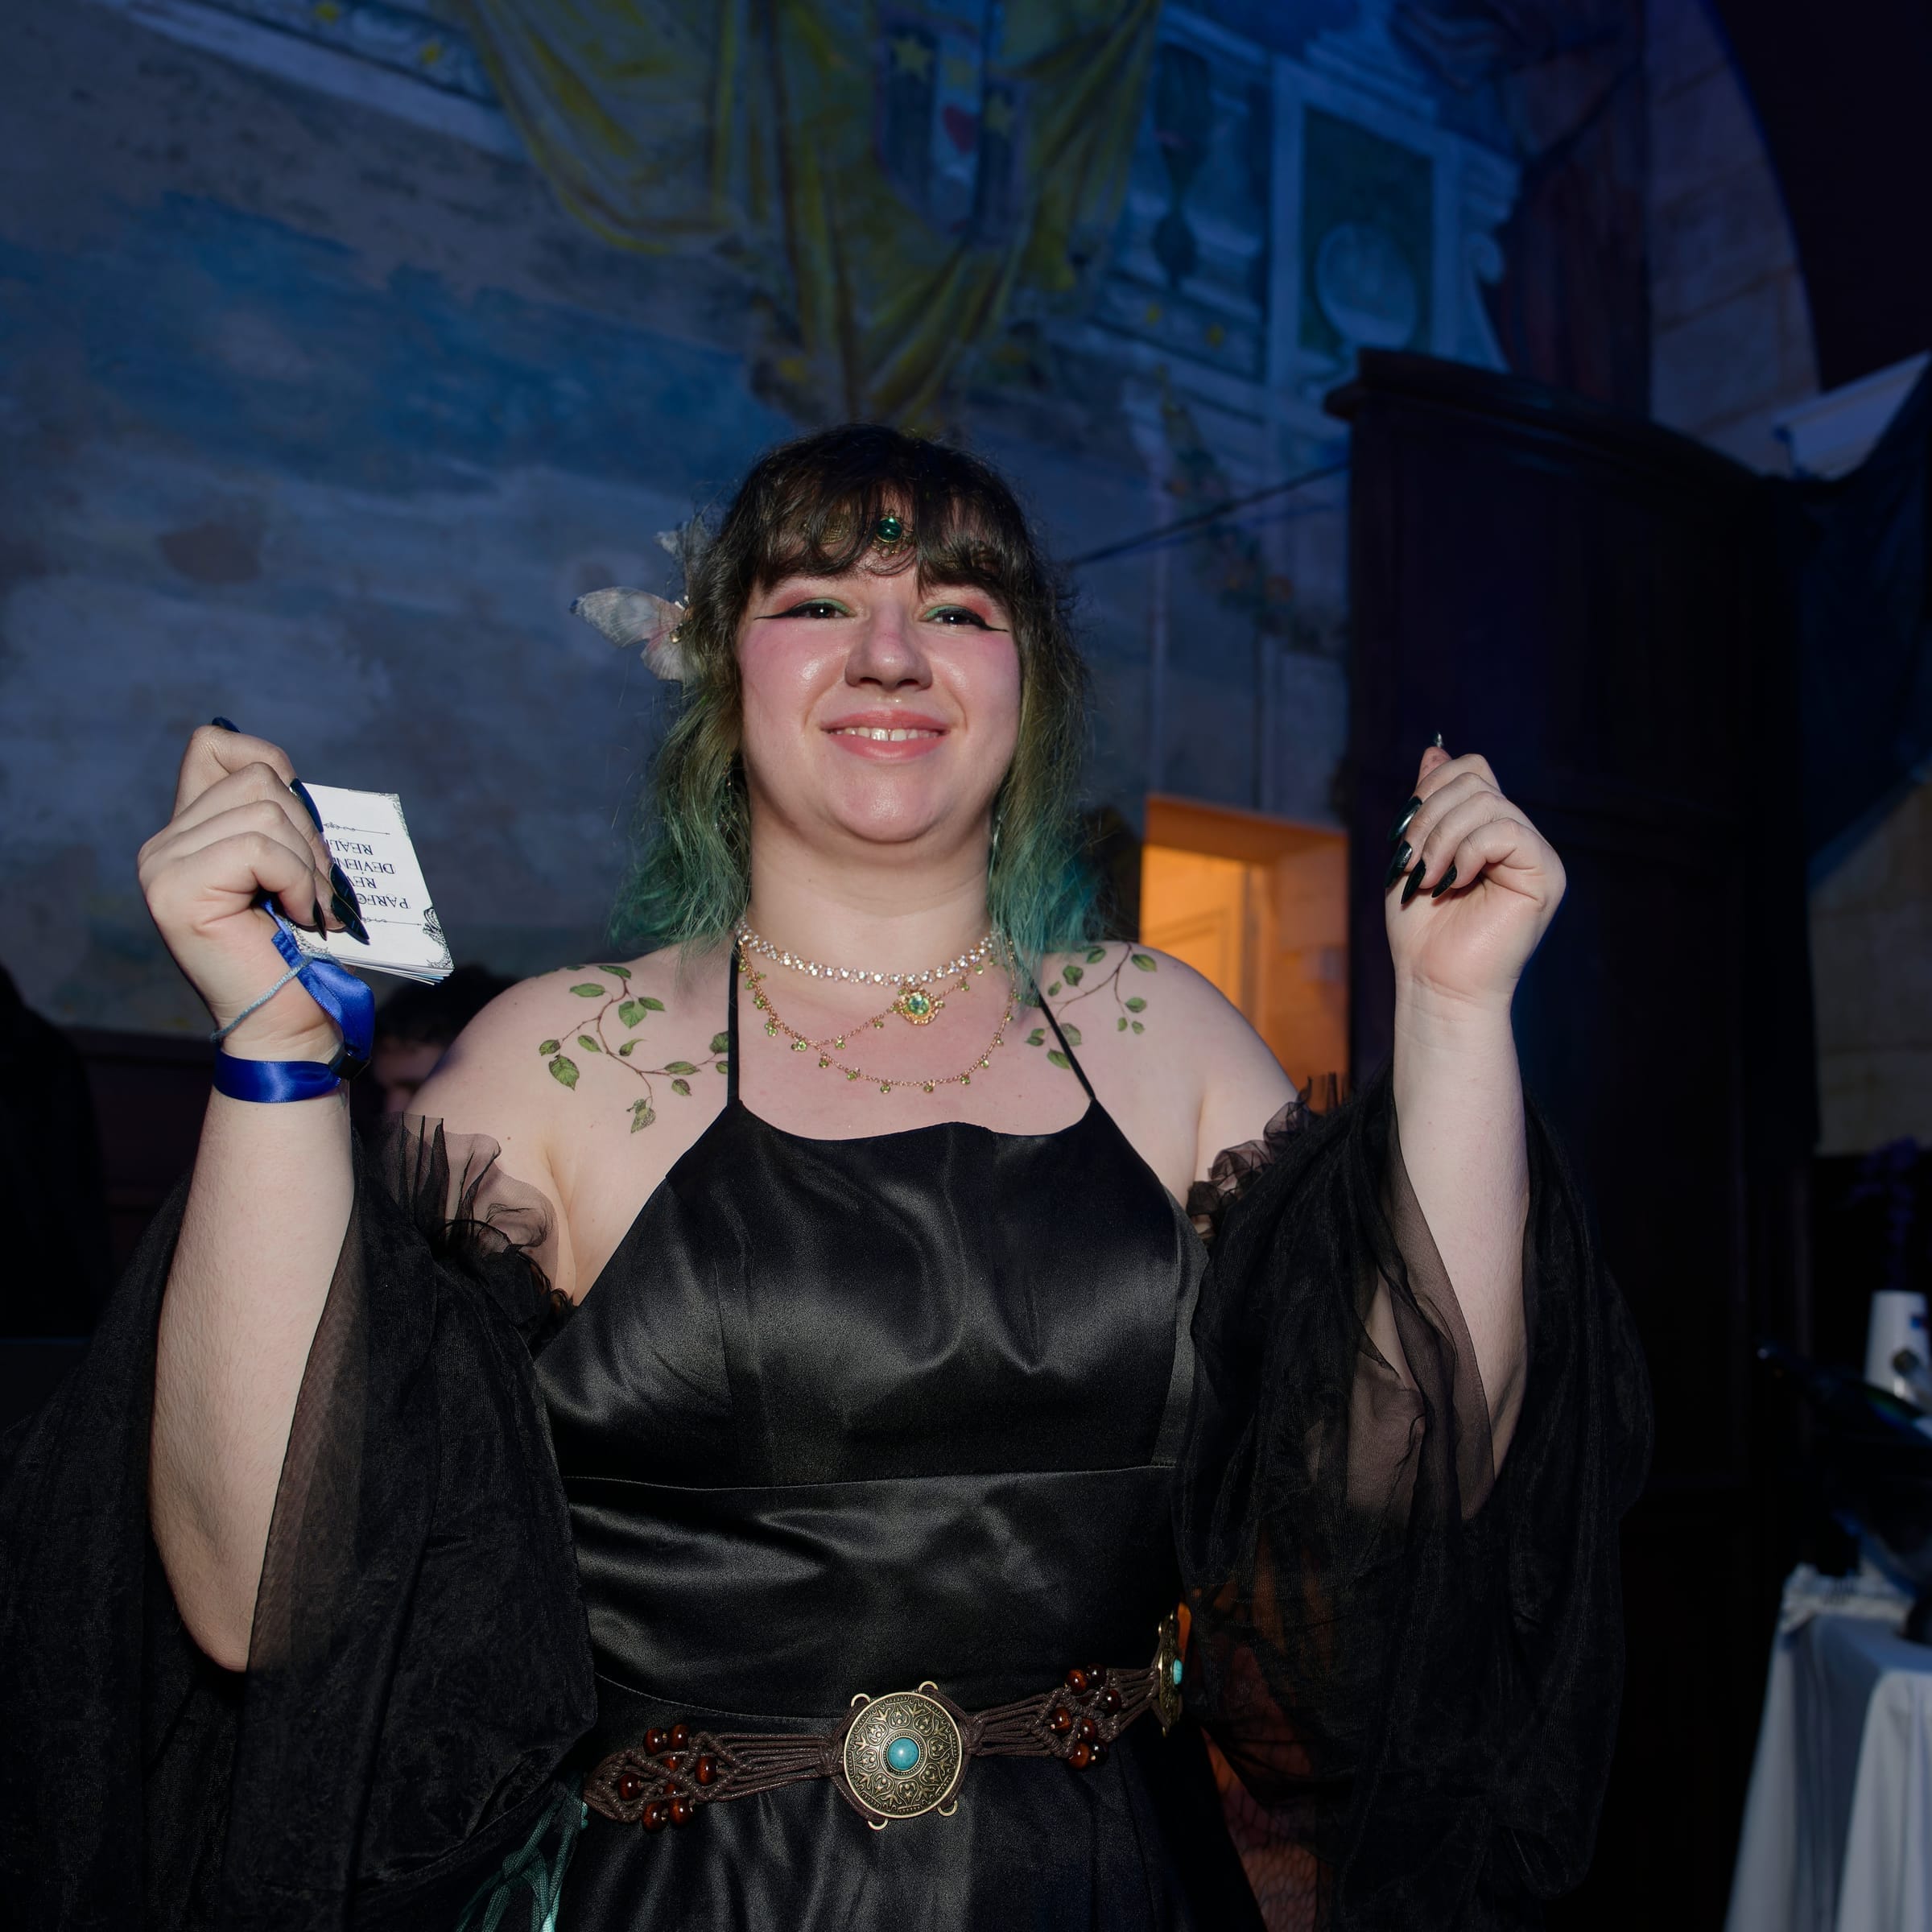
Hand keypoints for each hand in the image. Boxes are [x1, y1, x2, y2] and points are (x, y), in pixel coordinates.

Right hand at [137, 726, 345, 1059]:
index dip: (271, 764)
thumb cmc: (301, 948)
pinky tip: (304, 918)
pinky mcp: (176, 889)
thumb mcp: (291, 867)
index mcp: (189, 832)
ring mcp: (162, 865)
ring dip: (308, 862)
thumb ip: (277, 820)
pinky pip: (260, 848)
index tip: (300, 825)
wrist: (290, 1021)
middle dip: (308, 830)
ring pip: (264, 811)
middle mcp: (163, 844)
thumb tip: (291, 777)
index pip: (213, 745)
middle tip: (319, 888)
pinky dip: (298, 881)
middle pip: (257, 779)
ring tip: (313, 909)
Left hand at [1383, 743, 1564, 1014]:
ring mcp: (1535, 855)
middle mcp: (1518, 837)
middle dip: (1429, 817)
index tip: (1405, 834)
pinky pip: (1508, 830)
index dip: (1432, 789)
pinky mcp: (1546, 875)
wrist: (1435, 982)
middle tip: (1413, 863)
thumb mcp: (1414, 853)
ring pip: (1488, 803)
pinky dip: (1469, 851)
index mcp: (1488, 830)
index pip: (1471, 771)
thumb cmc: (1422, 930)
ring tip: (1428, 877)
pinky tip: (1455, 882)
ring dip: (1442, 838)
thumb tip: (1436, 749)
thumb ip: (1428, 805)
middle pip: (1477, 781)